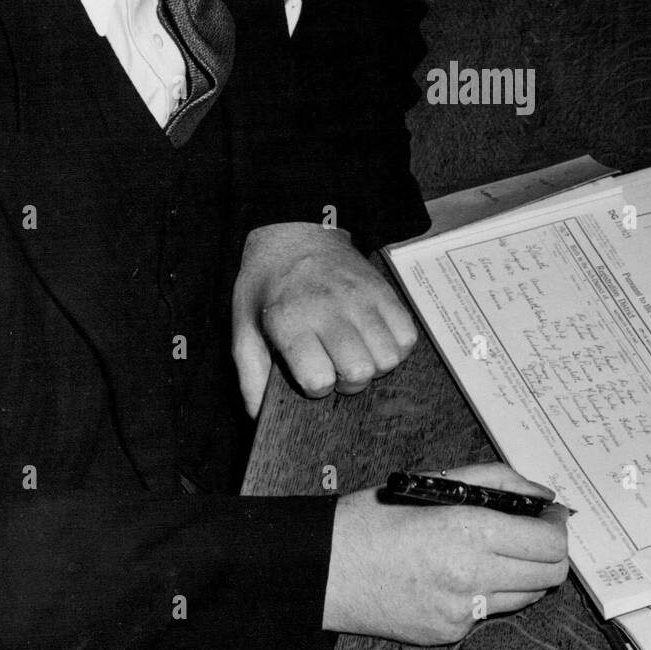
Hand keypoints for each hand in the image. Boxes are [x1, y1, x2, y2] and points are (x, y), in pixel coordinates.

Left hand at [232, 222, 417, 416]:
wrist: (295, 233)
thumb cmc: (268, 285)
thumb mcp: (244, 326)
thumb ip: (250, 375)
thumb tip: (259, 416)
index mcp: (290, 320)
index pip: (319, 379)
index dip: (316, 387)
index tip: (309, 373)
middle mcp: (329, 308)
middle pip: (360, 371)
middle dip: (348, 381)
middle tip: (335, 367)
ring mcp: (361, 298)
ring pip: (388, 357)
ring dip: (374, 365)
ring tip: (355, 352)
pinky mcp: (384, 291)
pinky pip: (407, 336)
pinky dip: (395, 347)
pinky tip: (373, 340)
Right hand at [323, 463, 569, 643]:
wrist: (326, 569)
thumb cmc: (375, 518)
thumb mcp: (435, 481)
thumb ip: (495, 480)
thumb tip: (540, 494)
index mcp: (469, 531)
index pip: (549, 543)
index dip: (557, 527)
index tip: (549, 516)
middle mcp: (472, 576)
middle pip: (550, 575)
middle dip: (549, 552)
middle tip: (531, 533)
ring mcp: (462, 611)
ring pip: (528, 596)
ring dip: (524, 573)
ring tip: (495, 549)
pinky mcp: (450, 632)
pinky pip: (491, 611)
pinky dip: (489, 590)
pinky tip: (461, 571)